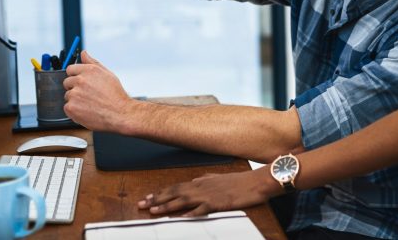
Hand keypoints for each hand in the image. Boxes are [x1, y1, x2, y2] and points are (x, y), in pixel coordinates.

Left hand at [63, 51, 134, 131]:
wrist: (120, 113)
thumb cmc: (116, 95)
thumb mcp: (107, 74)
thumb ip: (92, 62)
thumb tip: (83, 53)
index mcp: (89, 70)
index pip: (70, 69)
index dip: (75, 76)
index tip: (80, 82)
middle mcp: (80, 80)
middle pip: (67, 82)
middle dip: (75, 88)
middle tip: (88, 95)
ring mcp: (74, 94)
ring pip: (68, 96)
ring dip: (75, 100)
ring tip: (90, 103)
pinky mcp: (71, 107)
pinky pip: (67, 107)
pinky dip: (74, 110)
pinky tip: (86, 110)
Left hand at [138, 166, 277, 216]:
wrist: (255, 182)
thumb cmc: (239, 182)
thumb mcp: (219, 178)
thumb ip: (206, 179)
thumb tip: (195, 180)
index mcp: (201, 182)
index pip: (176, 186)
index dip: (161, 192)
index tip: (148, 197)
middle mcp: (201, 187)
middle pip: (175, 192)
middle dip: (157, 199)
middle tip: (141, 204)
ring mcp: (208, 195)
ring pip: (182, 200)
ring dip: (167, 206)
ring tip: (153, 211)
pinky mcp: (217, 203)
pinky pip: (200, 210)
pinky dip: (188, 214)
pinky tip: (179, 219)